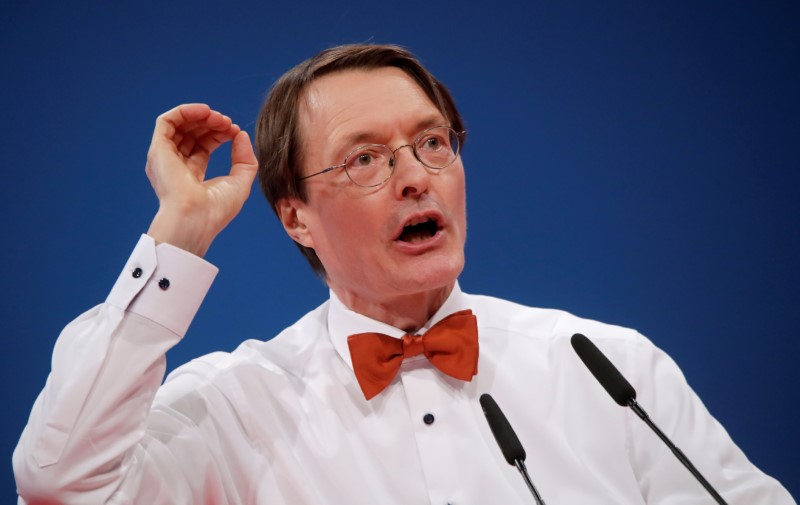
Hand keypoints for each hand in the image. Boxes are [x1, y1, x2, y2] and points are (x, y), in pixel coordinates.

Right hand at [145, 104, 257, 255]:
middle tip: (229, 123)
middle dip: (212, 124)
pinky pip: (167, 121)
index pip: (203, 145)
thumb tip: (241, 134)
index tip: (235, 131)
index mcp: (191, 176)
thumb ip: (244, 159)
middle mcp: (175, 166)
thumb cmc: (216, 210)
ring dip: (201, 116)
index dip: (220, 134)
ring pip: (180, 125)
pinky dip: (186, 111)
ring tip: (219, 118)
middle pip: (192, 134)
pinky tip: (205, 111)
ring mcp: (165, 158)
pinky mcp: (158, 150)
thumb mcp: (240, 182)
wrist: (196, 219)